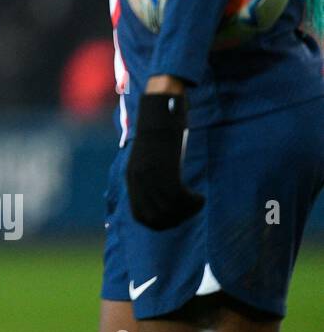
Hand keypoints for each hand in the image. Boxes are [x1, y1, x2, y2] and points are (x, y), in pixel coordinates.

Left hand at [126, 92, 204, 229]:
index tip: (176, 218)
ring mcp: (149, 173)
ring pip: (169, 209)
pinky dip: (192, 202)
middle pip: (155, 217)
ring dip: (187, 211)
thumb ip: (151, 178)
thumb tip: (162, 200)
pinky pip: (178, 196)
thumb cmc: (161, 133)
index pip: (140, 216)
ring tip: (198, 202)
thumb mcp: (150, 159)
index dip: (159, 224)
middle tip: (191, 211)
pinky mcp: (164, 166)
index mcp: (132, 179)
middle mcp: (138, 179)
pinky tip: (200, 197)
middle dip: (176, 220)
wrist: (160, 107)